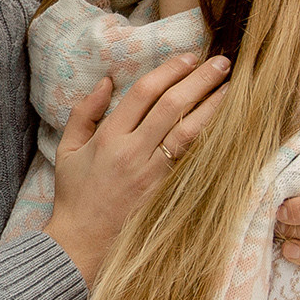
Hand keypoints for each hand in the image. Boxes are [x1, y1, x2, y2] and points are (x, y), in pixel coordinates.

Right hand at [41, 53, 232, 283]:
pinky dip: (210, 139)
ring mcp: (152, 174)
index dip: (169, 70)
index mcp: (109, 138)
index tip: (188, 57)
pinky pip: (193, 160)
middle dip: (199, 79)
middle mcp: (133, 152)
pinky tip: (226, 125)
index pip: (144, 93)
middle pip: (172, 106)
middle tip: (221, 62)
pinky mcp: (167, 192)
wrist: (83, 241)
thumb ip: (85, 112)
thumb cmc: (75, 194)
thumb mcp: (68, 149)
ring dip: (213, 106)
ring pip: (189, 131)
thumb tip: (107, 81)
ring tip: (232, 86)